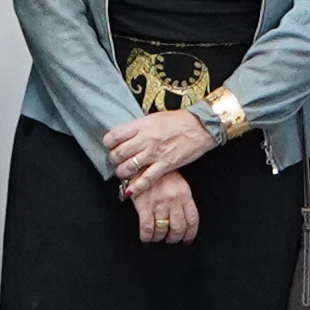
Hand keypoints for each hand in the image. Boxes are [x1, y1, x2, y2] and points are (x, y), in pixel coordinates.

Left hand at [101, 108, 216, 190]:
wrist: (201, 126)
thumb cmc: (178, 121)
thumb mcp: (153, 118)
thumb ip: (138, 128)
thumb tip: (124, 136)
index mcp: (142, 125)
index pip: (114, 136)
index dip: (108, 144)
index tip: (110, 146)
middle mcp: (146, 139)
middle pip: (119, 153)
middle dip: (113, 159)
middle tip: (116, 161)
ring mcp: (155, 153)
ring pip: (129, 167)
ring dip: (122, 172)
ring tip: (123, 172)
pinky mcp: (166, 165)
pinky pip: (146, 179)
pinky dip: (135, 187)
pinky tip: (129, 191)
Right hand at [130, 170, 199, 245]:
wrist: (141, 162)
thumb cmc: (159, 172)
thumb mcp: (177, 183)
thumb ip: (182, 199)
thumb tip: (183, 218)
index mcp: (184, 195)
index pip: (192, 219)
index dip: (190, 233)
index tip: (187, 239)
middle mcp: (173, 200)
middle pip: (178, 228)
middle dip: (174, 238)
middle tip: (171, 239)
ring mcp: (159, 204)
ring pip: (163, 230)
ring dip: (160, 237)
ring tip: (158, 237)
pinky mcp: (144, 206)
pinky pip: (147, 227)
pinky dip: (147, 236)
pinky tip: (146, 237)